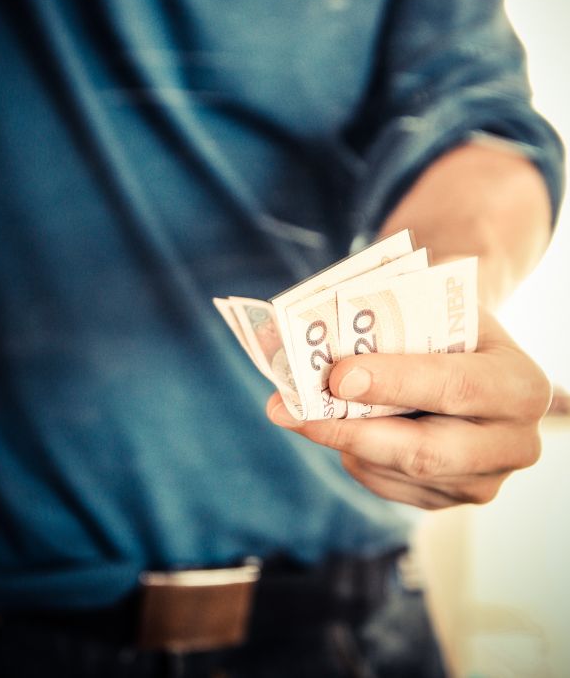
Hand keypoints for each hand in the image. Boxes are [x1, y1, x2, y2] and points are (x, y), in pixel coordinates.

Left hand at [266, 309, 551, 508]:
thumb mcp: (434, 306)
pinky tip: (335, 426)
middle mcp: (514, 442)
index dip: (395, 383)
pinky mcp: (450, 500)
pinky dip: (353, 455)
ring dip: (339, 441)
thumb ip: (386, 319)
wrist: (471, 353)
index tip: (337, 376)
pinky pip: (388, 486)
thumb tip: (305, 338)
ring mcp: (484, 482)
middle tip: (288, 409)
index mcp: (519, 384)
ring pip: (397, 472)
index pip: (455, 388)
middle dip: (351, 428)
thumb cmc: (446, 321)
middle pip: (424, 450)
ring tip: (293, 411)